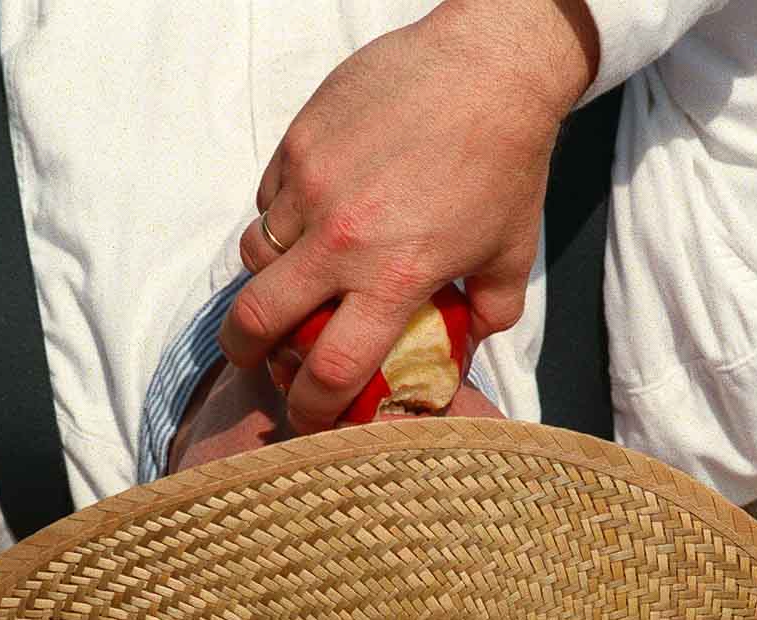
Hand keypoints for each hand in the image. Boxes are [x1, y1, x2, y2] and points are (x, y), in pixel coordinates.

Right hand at [218, 0, 597, 434]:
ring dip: (269, 279)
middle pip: (256, 321)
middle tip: (256, 357)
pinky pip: (267, 201)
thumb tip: (463, 353)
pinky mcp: (298, 144)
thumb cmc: (506, 162)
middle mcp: (342, 239)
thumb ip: (485, 315)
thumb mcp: (509, 255)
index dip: (310, 409)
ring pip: (255, 257)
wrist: (491, 66)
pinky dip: (281, 219)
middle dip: (247, 354)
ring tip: (293, 276)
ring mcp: (311, 188)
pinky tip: (314, 213)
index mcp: (394, 276)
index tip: (306, 416)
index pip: (329, 369)